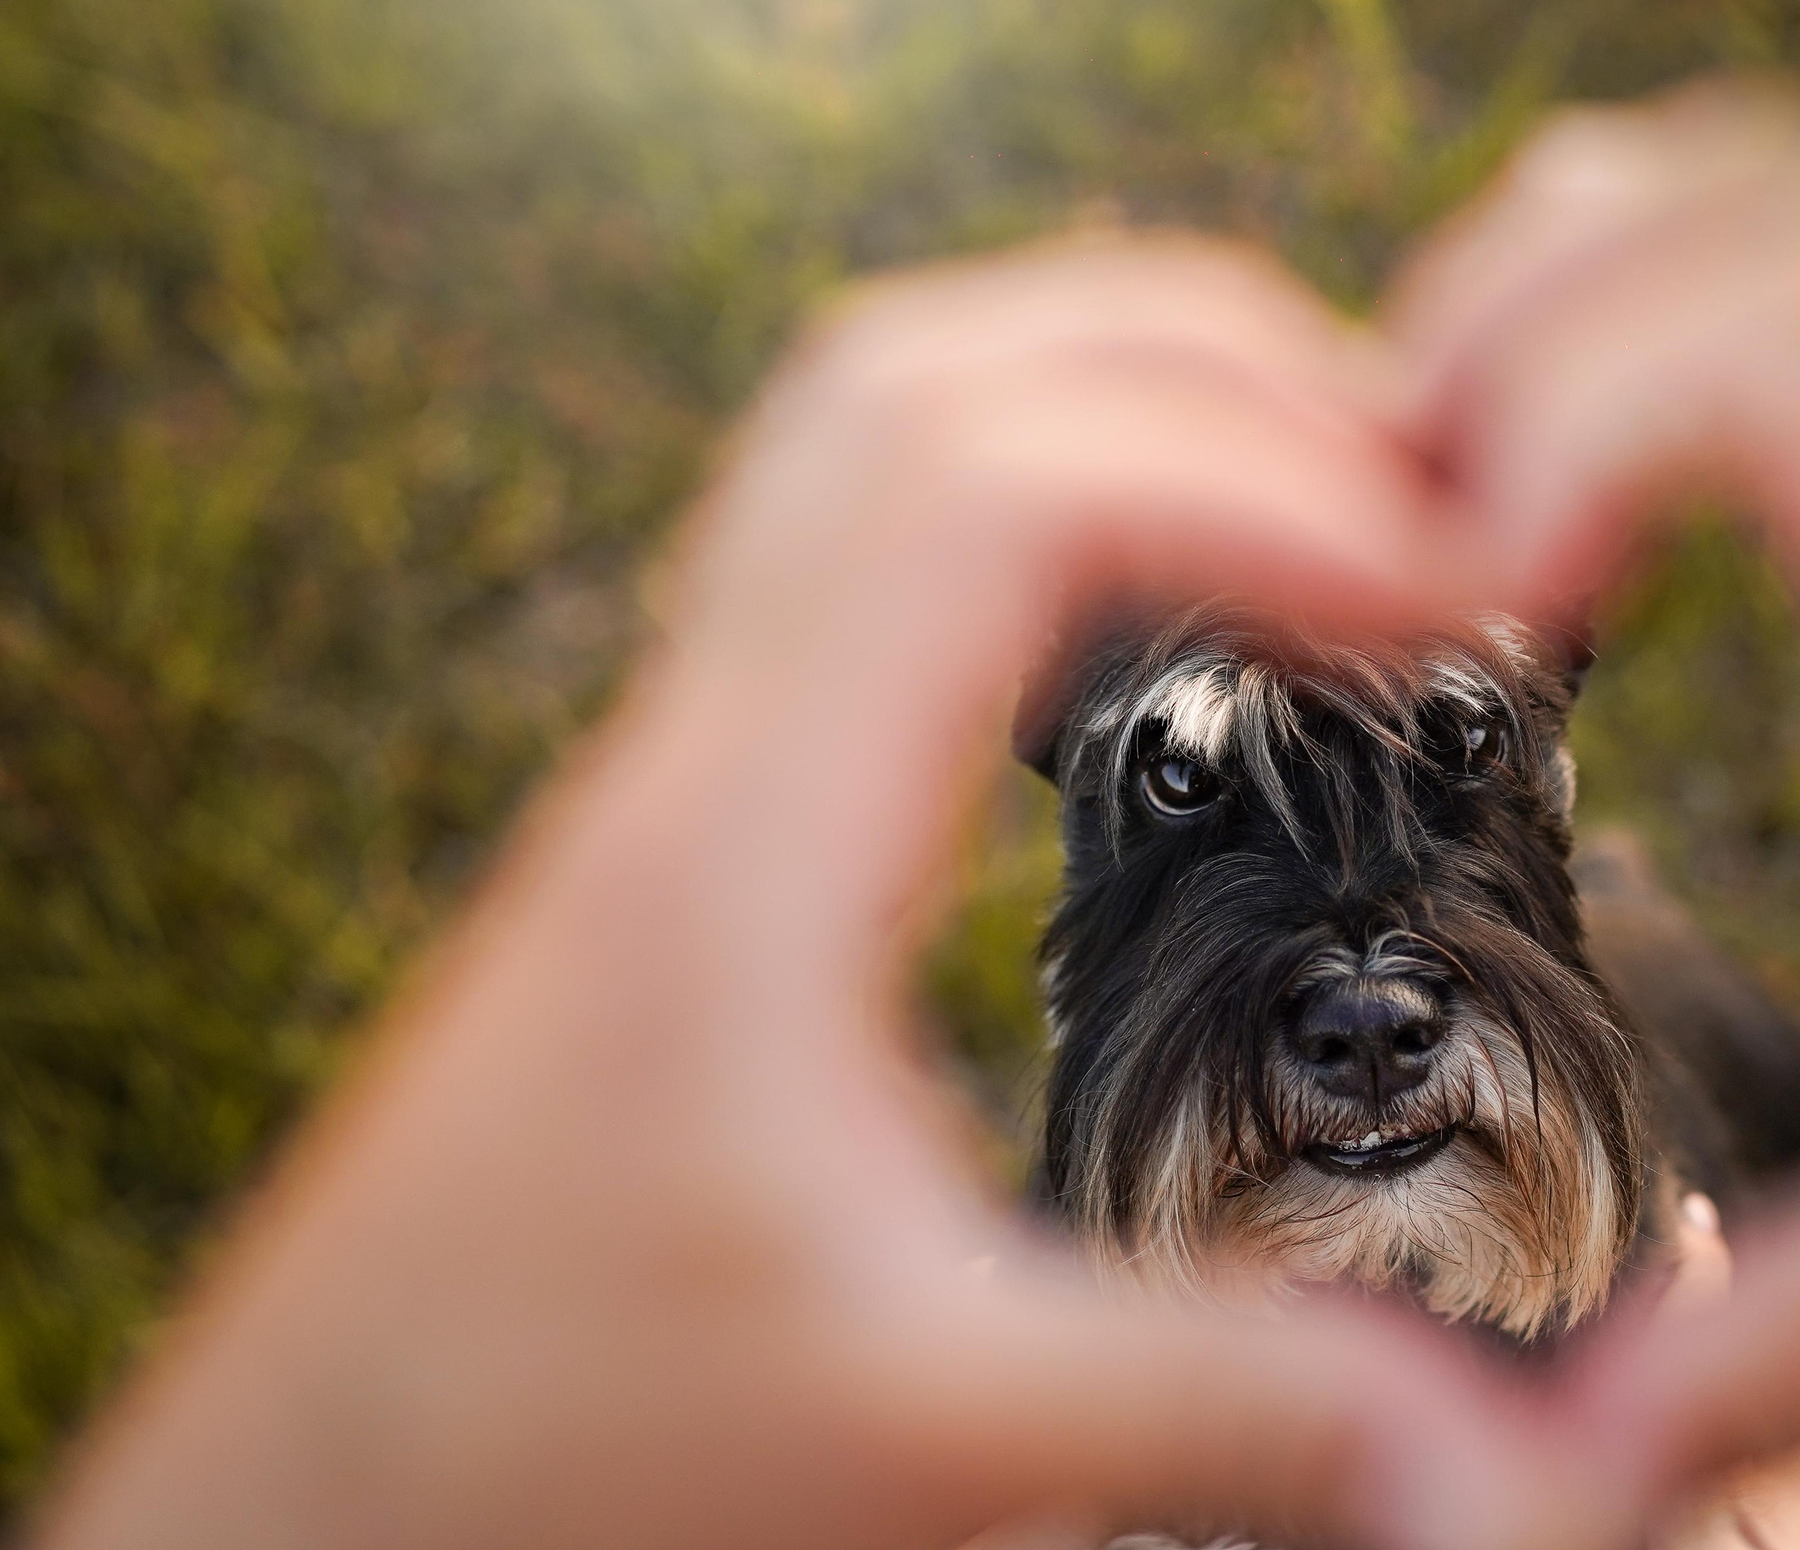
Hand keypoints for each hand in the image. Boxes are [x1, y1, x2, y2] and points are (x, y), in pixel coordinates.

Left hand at [31, 236, 1533, 1549]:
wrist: (307, 1513)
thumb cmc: (525, 1462)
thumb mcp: (920, 1434)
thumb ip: (1223, 1406)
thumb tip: (1493, 1445)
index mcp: (749, 847)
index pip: (996, 499)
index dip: (1254, 487)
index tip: (1436, 587)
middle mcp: (695, 761)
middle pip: (918, 382)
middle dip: (1190, 365)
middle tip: (1400, 470)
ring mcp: (677, 782)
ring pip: (859, 442)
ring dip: (1089, 401)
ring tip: (1298, 491)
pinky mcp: (690, 841)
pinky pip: (845, 564)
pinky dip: (1019, 513)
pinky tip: (1129, 632)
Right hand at [1389, 86, 1799, 1493]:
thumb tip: (1558, 1452)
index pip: (1797, 345)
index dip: (1573, 406)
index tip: (1469, 573)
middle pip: (1785, 232)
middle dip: (1540, 320)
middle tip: (1402, 479)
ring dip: (1618, 285)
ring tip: (1468, 428)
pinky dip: (1709, 298)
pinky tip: (1612, 408)